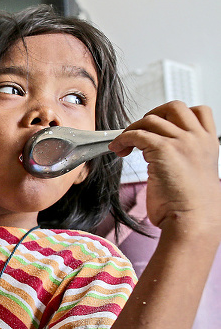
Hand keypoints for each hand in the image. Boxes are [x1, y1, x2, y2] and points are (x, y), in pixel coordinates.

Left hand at [111, 102, 220, 234]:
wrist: (192, 220)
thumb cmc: (191, 205)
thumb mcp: (195, 173)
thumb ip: (186, 157)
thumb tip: (162, 154)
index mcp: (209, 143)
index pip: (198, 111)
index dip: (174, 115)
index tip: (159, 129)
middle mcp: (198, 139)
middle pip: (173, 107)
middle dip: (152, 115)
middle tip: (139, 132)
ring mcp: (182, 142)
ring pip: (151, 119)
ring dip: (132, 130)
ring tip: (123, 147)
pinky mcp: (164, 150)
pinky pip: (137, 134)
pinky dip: (123, 138)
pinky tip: (118, 149)